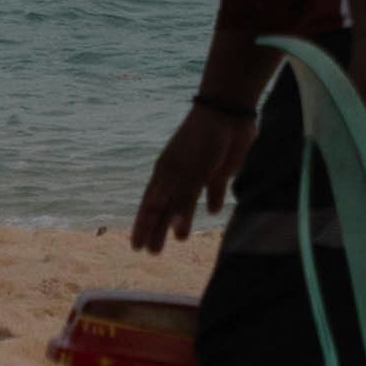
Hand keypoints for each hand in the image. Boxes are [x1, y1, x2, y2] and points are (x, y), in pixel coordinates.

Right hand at [130, 104, 246, 254]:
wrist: (228, 112)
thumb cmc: (203, 143)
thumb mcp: (191, 175)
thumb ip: (184, 204)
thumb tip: (176, 234)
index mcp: (165, 175)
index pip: (151, 208)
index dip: (143, 227)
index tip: (137, 248)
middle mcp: (179, 176)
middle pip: (166, 208)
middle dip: (159, 229)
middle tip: (154, 252)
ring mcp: (199, 172)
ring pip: (187, 202)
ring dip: (182, 220)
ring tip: (180, 240)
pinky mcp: (220, 169)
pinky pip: (213, 189)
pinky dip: (213, 200)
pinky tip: (213, 211)